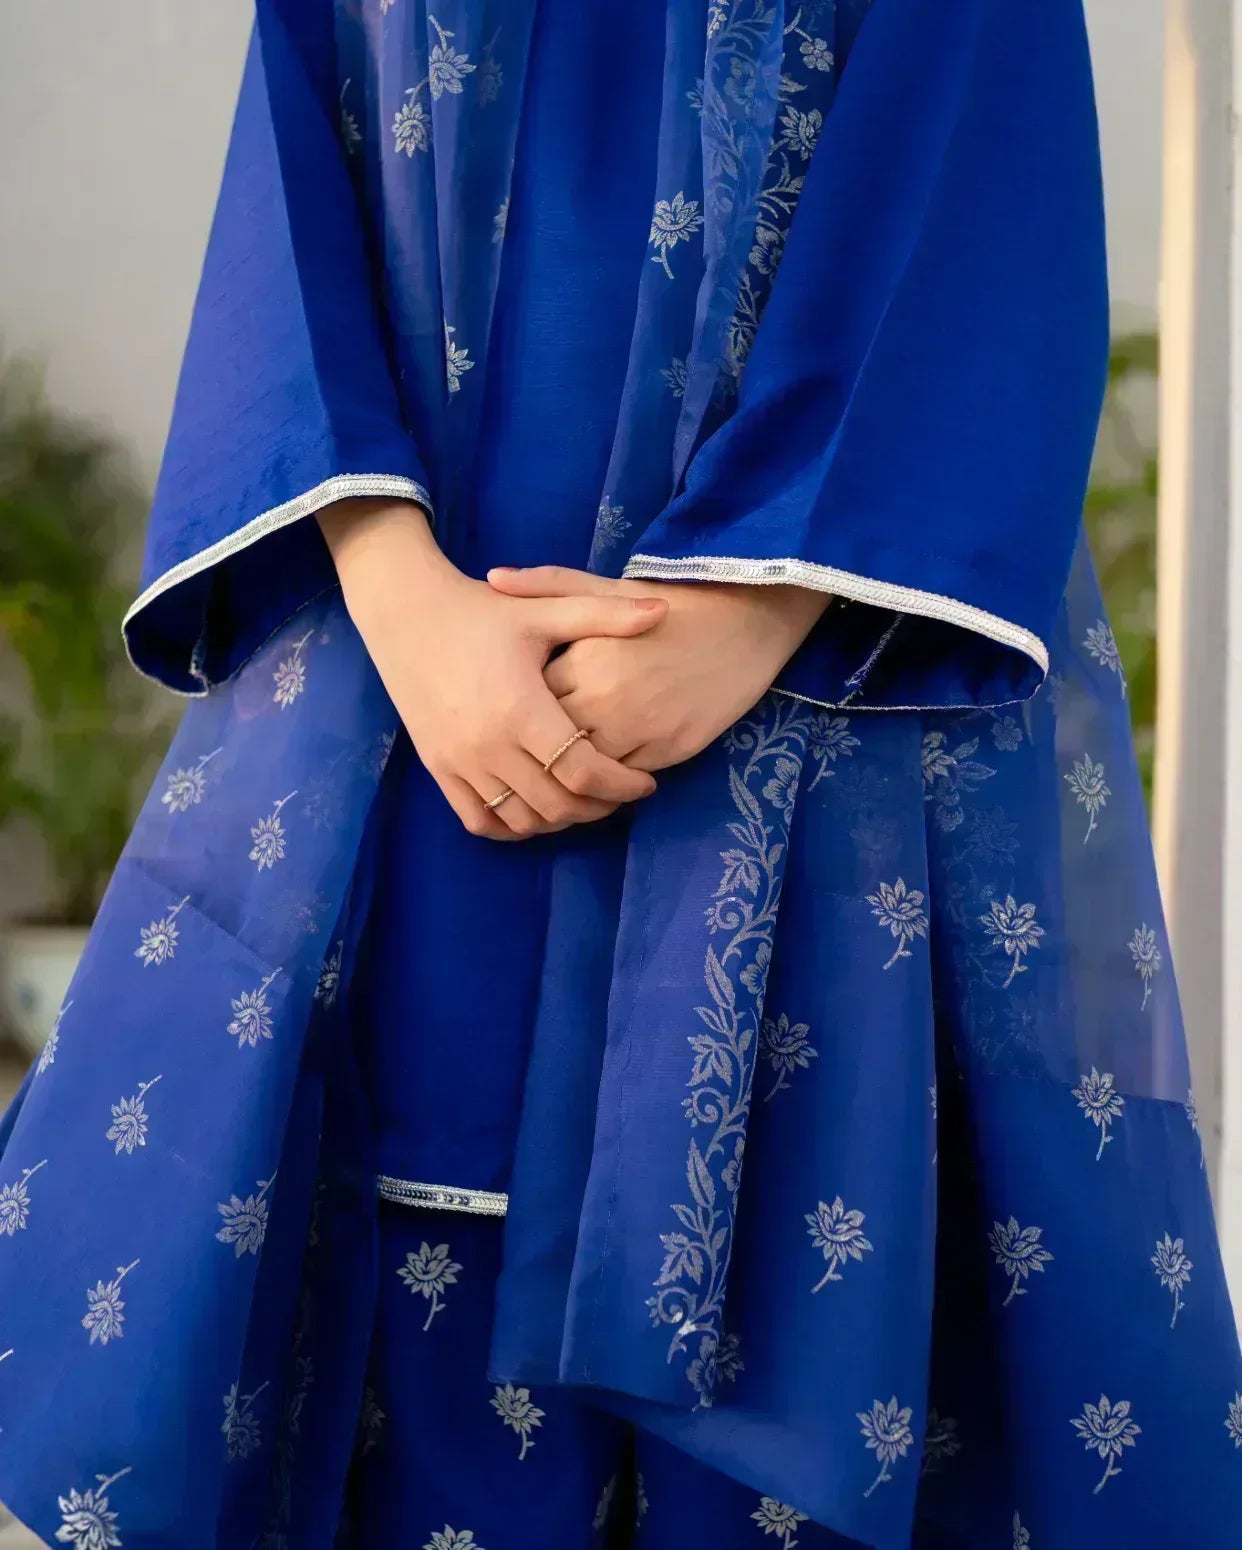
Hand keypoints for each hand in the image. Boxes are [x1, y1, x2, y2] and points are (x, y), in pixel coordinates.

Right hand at [318, 501, 667, 837]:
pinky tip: (536, 810)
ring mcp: (460, 761)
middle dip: (598, 807)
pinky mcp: (439, 768)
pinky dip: (512, 826)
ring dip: (558, 820)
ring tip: (583, 799)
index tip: (646, 782)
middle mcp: (490, 744)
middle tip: (621, 794)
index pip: (584, 771)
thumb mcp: (542, 610)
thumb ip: (604, 616)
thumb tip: (663, 611)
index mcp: (522, 708)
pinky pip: (479, 820)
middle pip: (557, 805)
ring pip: (521, 820)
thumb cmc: (480, 610)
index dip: (623, 785)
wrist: (405, 611)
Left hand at [486, 564, 829, 769]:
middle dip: (538, 748)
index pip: (530, 700)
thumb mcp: (606, 590)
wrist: (741, 626)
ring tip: (556, 771)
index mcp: (584, 660)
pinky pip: (622, 781)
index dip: (521, 707)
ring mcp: (638, 730)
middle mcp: (606, 700)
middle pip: (551, 743)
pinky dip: (606, 783)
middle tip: (528, 749)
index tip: (517, 705)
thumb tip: (492, 578)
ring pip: (584, 771)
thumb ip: (548, 586)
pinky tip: (596, 777)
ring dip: (569, 774)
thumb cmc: (668, 606)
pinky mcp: (667, 752)